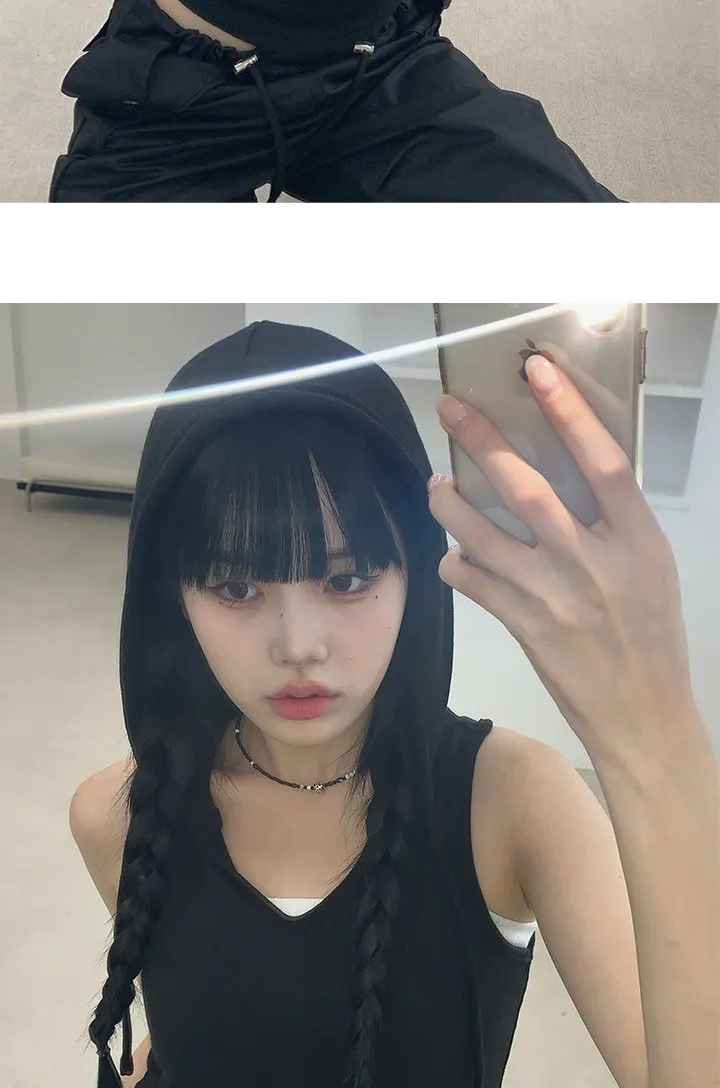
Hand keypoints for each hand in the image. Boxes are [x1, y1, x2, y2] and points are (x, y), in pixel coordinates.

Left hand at [429, 360, 691, 778]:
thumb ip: (615, 518)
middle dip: (484, 443)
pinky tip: (453, 553)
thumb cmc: (652, 632)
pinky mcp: (526, 630)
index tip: (537, 371)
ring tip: (435, 483)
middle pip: (529, 491)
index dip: (569, 412)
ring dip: (451, 505)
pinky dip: (457, 563)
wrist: (644, 716)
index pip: (602, 462)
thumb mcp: (652, 564)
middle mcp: (594, 565)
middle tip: (450, 408)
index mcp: (637, 541)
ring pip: (486, 538)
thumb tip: (566, 464)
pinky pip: (477, 585)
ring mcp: (555, 599)